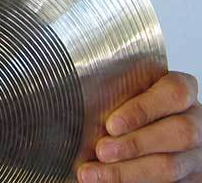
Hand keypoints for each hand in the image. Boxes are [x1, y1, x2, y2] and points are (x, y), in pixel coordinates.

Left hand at [77, 71, 201, 181]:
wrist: (151, 132)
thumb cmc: (133, 107)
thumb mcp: (130, 93)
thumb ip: (118, 94)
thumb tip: (75, 100)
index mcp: (182, 91)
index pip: (173, 93)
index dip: (142, 110)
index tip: (111, 124)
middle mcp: (195, 120)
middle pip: (177, 132)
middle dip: (134, 144)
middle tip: (101, 151)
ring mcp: (197, 152)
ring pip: (171, 166)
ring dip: (127, 171)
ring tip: (93, 173)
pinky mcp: (193, 178)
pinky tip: (105, 182)